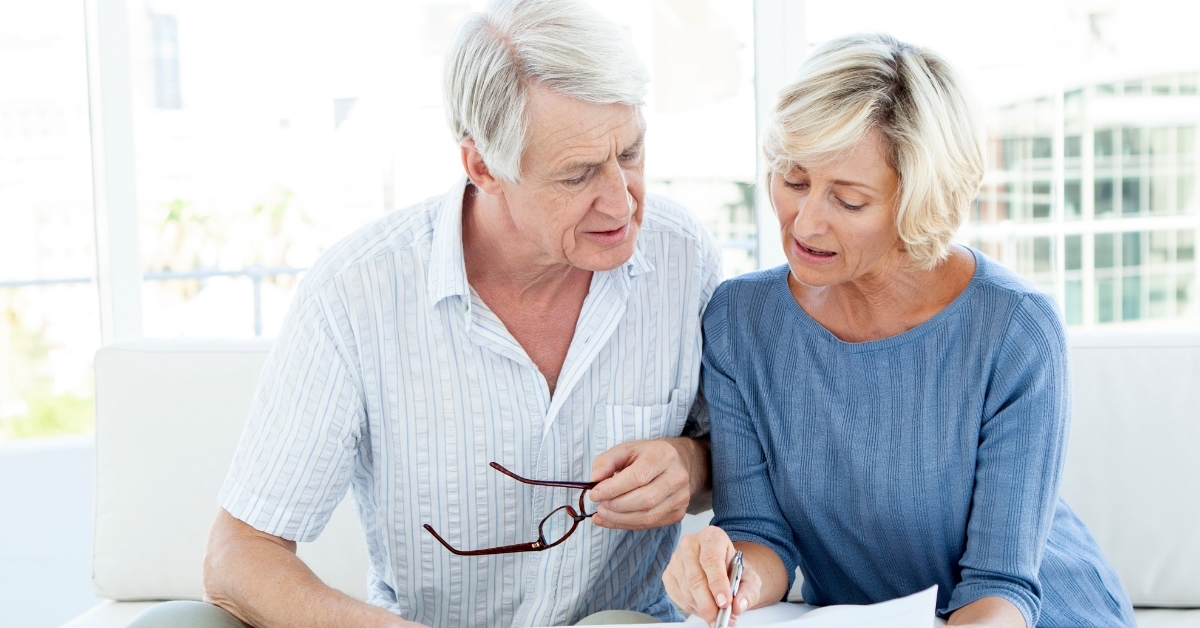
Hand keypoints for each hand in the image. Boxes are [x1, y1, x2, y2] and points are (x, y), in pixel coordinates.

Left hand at [588, 437, 704, 529]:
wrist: (677, 463)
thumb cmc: (647, 456)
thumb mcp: (625, 450)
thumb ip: (606, 462)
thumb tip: (593, 481)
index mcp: (664, 455)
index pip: (638, 476)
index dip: (614, 489)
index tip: (594, 494)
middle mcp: (677, 477)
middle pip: (645, 499)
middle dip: (616, 507)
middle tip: (599, 507)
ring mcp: (681, 497)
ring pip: (648, 516)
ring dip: (620, 519)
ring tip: (602, 515)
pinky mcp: (679, 513)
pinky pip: (651, 524)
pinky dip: (628, 525)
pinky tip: (612, 520)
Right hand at [663, 526, 762, 624]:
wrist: (724, 570)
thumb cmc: (734, 570)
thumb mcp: (749, 578)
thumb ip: (747, 591)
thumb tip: (738, 605)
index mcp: (712, 537)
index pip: (711, 559)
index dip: (717, 583)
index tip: (725, 602)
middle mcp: (690, 544)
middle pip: (695, 578)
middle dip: (709, 604)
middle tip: (720, 618)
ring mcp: (676, 559)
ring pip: (687, 591)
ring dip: (702, 609)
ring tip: (717, 616)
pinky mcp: (668, 574)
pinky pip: (679, 597)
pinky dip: (693, 608)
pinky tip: (705, 608)